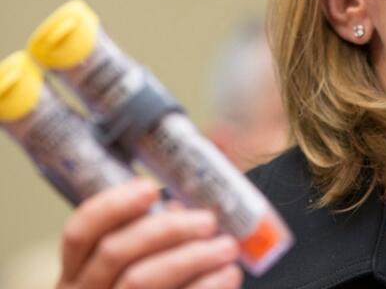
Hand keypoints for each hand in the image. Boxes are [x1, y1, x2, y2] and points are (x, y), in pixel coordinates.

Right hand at [56, 178, 241, 288]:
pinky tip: (228, 275)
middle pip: (115, 252)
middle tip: (208, 221)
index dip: (113, 206)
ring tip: (227, 247)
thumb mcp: (136, 266)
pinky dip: (205, 287)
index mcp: (76, 273)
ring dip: (191, 257)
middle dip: (167, 230)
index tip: (151, 188)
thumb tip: (178, 210)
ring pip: (141, 279)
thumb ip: (150, 238)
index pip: (79, 232)